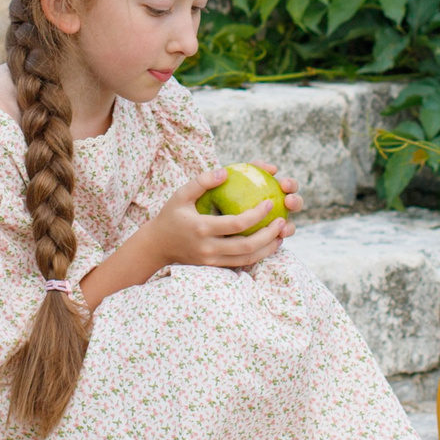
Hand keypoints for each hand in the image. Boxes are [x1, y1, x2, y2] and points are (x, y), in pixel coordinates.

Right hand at [144, 164, 303, 270]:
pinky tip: (268, 244)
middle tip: (282, 221)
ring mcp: (211, 261)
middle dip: (269, 235)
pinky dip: (257, 256)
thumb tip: (226, 172)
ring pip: (247, 259)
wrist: (157, 245)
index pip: (237, 224)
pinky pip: (241, 264)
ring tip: (281, 234)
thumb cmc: (171, 215)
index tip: (270, 203)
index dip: (257, 214)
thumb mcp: (180, 195)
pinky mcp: (214, 267)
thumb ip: (201, 182)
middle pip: (247, 246)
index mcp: (201, 228)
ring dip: (268, 248)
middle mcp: (208, 248)